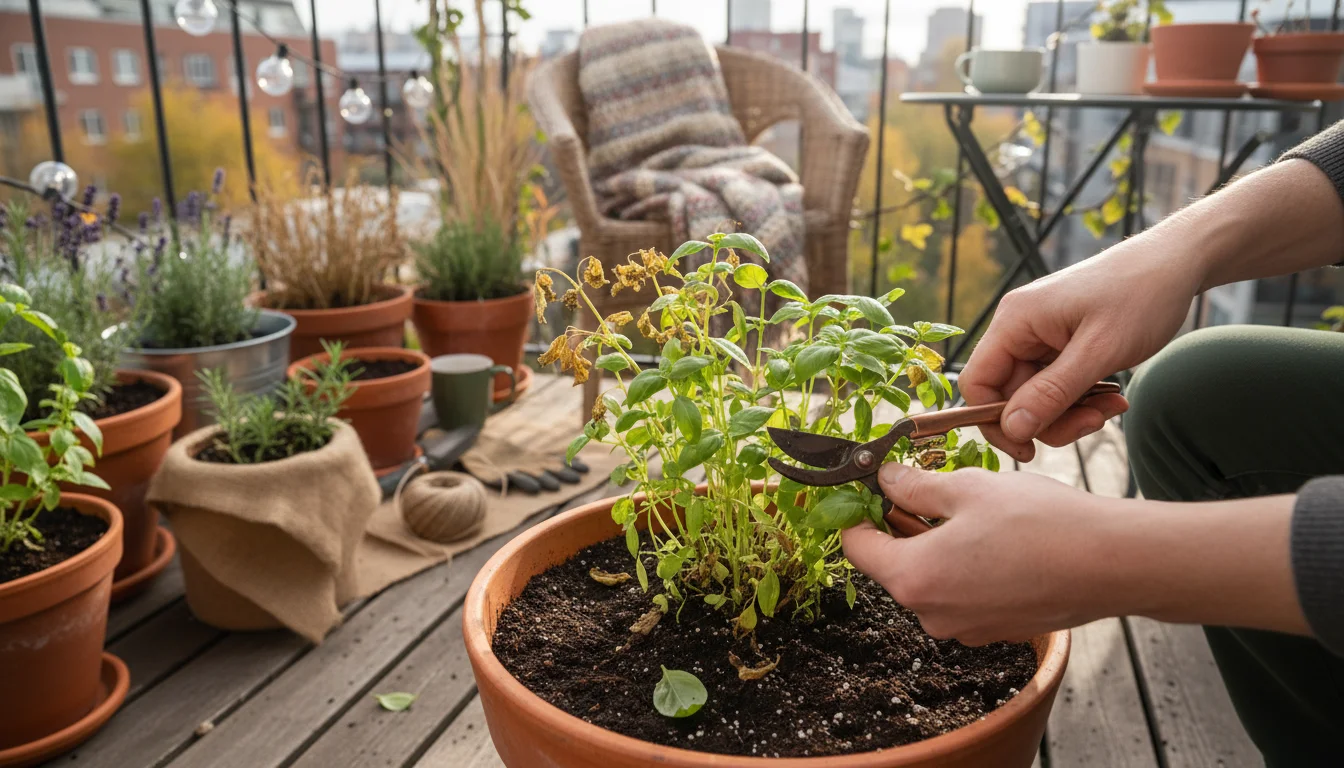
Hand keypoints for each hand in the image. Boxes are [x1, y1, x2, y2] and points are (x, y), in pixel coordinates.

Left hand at [842, 463, 1307, 645]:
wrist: (1114, 563)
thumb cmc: (1041, 522)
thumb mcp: (967, 489)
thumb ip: (914, 487)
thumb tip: (883, 479)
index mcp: (913, 578)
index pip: (856, 547)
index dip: (857, 513)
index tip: (868, 488)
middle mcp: (931, 614)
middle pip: (892, 566)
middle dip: (900, 528)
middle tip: (922, 488)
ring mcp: (964, 628)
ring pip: (930, 580)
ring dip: (936, 546)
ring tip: (969, 510)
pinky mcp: (994, 630)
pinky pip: (962, 595)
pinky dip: (966, 567)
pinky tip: (996, 539)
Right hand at [960, 235, 1196, 461]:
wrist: (1175, 263)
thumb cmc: (1140, 295)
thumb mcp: (1098, 351)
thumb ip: (1052, 393)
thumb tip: (1012, 429)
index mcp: (1015, 321)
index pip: (977, 382)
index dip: (995, 421)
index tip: (1029, 448)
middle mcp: (1019, 327)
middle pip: (1009, 395)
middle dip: (1049, 418)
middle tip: (1093, 423)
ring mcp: (1039, 335)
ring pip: (1036, 395)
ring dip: (1071, 412)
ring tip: (1111, 406)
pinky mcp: (1060, 343)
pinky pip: (1056, 384)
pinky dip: (1081, 398)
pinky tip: (1111, 396)